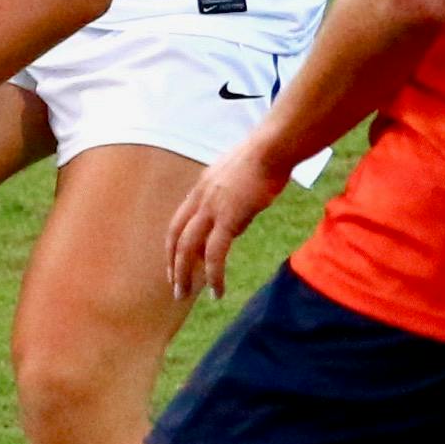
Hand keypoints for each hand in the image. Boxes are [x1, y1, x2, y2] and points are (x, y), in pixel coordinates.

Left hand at [163, 137, 292, 297]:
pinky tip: (217, 291)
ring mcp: (211, 208)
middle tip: (175, 287)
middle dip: (173, 264)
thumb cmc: (263, 159)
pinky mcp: (228, 218)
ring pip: (188, 248)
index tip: (175, 264)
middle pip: (176, 237)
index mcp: (200, 189)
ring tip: (185, 295)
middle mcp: (199, 199)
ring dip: (184, 274)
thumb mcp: (236, 178)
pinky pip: (215, 253)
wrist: (271, 149)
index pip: (178, 222)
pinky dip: (213, 275)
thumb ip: (229, 200)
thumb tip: (232, 226)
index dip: (173, 246)